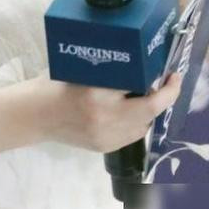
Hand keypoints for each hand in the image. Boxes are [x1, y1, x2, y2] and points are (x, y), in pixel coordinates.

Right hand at [30, 71, 182, 152]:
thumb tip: (137, 60)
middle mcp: (105, 118)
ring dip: (151, 110)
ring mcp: (105, 137)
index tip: (174, 75)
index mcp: (97, 94)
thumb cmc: (54, 83)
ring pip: (143, 126)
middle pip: (149, 112)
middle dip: (164, 97)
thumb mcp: (81, 68)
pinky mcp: (104, 148)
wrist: (35, 115)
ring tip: (150, 94)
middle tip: (169, 82)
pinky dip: (138, 123)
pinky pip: (131, 136)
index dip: (165, 87)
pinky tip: (133, 110)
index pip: (143, 93)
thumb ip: (107, 69)